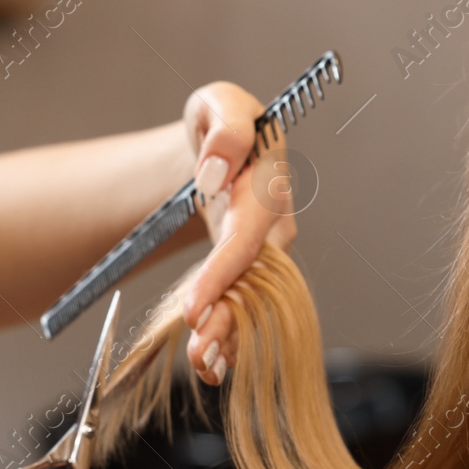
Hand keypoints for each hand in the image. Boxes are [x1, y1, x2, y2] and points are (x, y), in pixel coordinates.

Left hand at [181, 81, 299, 385]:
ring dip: (230, 338)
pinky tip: (210, 366)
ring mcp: (266, 254)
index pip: (248, 236)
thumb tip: (217, 168)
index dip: (223, 273)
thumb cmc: (223, 122)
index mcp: (269, 189)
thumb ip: (225, 128)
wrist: (223, 148)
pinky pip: (244, 307)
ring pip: (252, 302)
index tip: (195, 305)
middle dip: (230, 320)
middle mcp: (274, 229)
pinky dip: (229, 340)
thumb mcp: (220, 103)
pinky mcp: (251, 271)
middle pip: (255, 281)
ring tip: (203, 365)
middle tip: (200, 351)